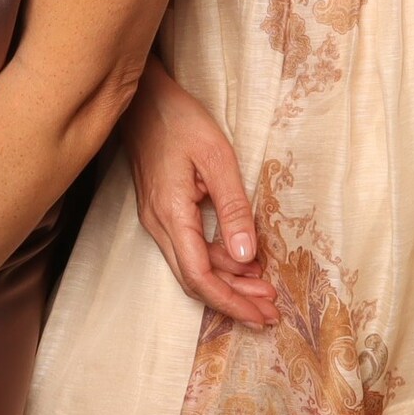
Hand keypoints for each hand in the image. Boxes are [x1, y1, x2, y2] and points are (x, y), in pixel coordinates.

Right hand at [125, 61, 275, 326]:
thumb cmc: (179, 119)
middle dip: (233, 300)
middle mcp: (159, 225)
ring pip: (192, 266)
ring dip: (228, 281)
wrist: (143, 98)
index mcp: (171, 214)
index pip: (201, 277)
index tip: (261, 316)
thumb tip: (246, 256)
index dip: (231, 302)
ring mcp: (157, 219)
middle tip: (270, 312)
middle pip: (195, 280)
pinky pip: (188, 248)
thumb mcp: (216, 157)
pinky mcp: (161, 210)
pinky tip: (241, 259)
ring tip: (264, 289)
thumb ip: (232, 207)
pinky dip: (216, 260)